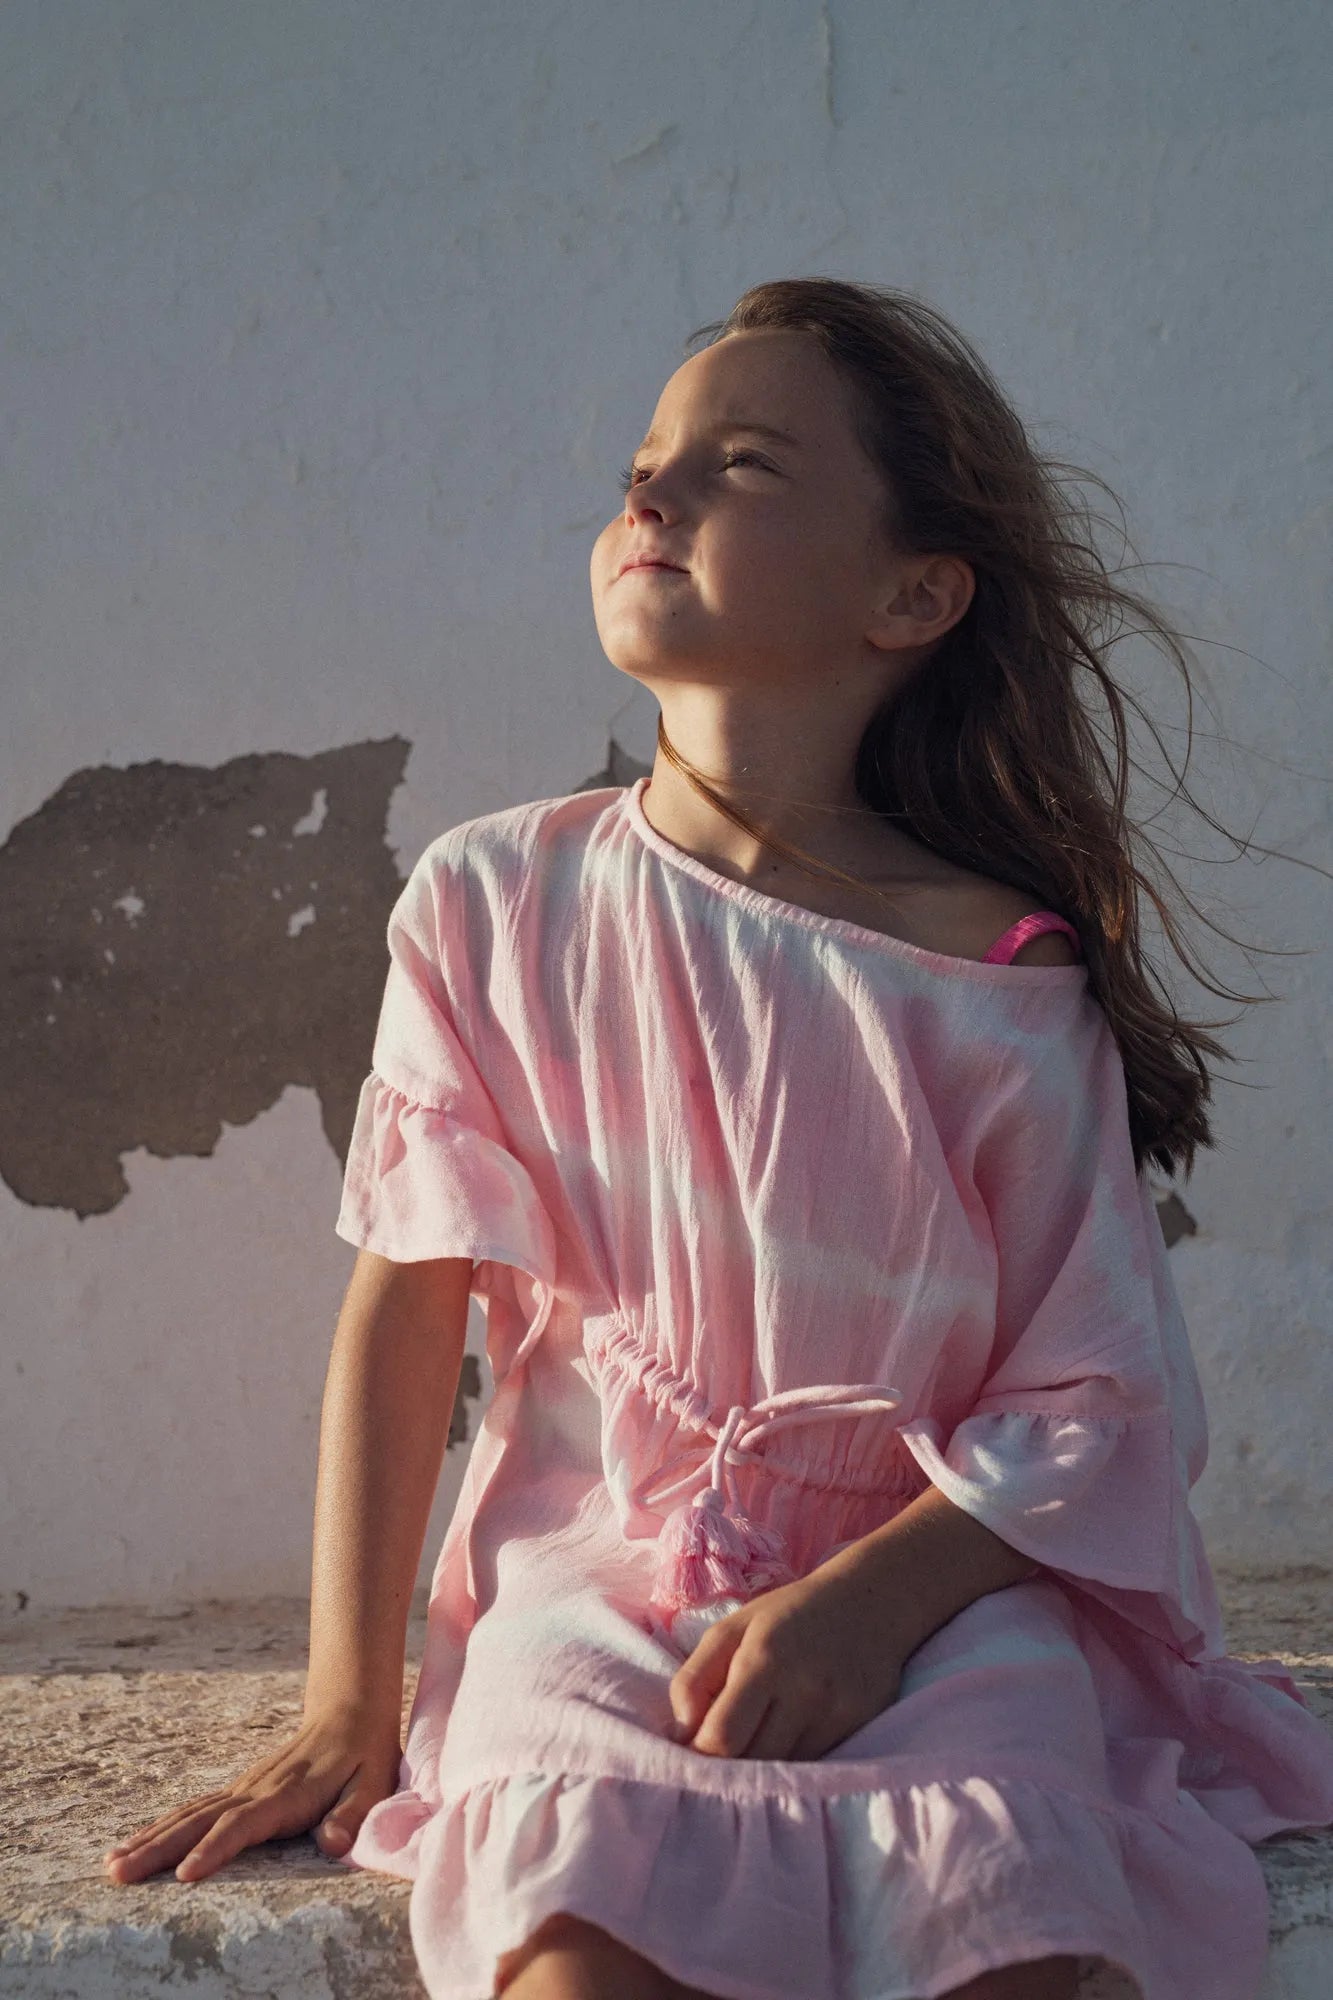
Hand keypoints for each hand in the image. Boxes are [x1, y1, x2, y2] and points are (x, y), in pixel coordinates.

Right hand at [101, 1704, 403, 1883]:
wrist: (350, 1711)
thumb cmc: (365, 1756)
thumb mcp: (373, 1785)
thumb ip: (353, 1815)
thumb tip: (333, 1844)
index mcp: (286, 1794)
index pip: (243, 1825)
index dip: (214, 1850)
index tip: (184, 1876)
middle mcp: (254, 1789)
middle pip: (199, 1821)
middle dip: (158, 1849)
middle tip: (118, 1872)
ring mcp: (241, 1788)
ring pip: (188, 1815)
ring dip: (150, 1839)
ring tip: (111, 1865)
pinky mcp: (237, 1791)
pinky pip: (193, 1810)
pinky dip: (161, 1828)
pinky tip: (136, 1844)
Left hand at [665, 1562, 909, 1760]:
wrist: (869, 1602)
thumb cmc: (789, 1615)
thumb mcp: (733, 1628)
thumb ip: (695, 1677)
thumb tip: (682, 1731)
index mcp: (763, 1660)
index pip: (721, 1738)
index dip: (700, 1754)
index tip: (692, 1751)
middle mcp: (803, 1691)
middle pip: (752, 1765)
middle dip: (728, 1767)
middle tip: (720, 1754)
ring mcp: (835, 1713)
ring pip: (783, 1772)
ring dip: (761, 1768)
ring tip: (752, 1745)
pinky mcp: (859, 1726)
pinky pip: (813, 1765)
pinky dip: (792, 1761)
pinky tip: (787, 1738)